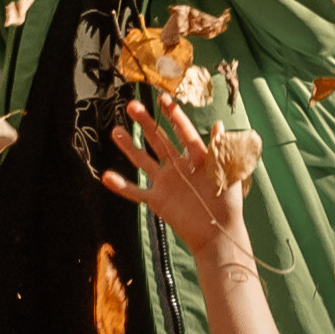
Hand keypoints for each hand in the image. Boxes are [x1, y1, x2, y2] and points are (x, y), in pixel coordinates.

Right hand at [103, 95, 247, 258]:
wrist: (218, 234)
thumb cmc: (228, 205)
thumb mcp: (227, 174)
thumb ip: (221, 151)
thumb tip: (220, 124)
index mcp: (197, 158)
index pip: (183, 132)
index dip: (174, 116)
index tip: (163, 99)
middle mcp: (178, 167)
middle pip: (159, 141)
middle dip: (146, 124)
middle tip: (132, 106)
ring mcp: (166, 183)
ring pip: (143, 161)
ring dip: (129, 147)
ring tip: (116, 131)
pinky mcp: (158, 201)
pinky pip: (137, 192)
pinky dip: (121, 186)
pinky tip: (106, 176)